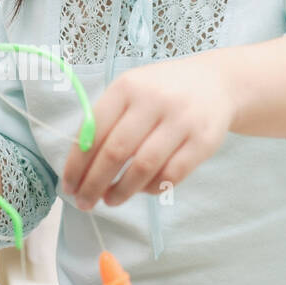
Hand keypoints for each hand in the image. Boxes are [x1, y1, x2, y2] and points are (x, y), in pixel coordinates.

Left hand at [60, 51, 235, 208]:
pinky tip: (142, 190)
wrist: (217, 82)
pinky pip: (171, 175)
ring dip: (122, 191)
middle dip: (94, 184)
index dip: (77, 164)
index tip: (68, 186)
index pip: (93, 130)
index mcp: (127, 86)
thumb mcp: (132, 91)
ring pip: (143, 167)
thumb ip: (106, 120)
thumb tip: (79, 167)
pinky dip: (151, 188)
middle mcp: (154, 100)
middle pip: (115, 152)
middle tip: (84, 202)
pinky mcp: (204, 141)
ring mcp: (181, 120)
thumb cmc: (162, 91)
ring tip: (110, 201)